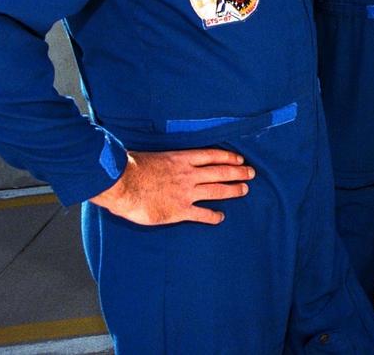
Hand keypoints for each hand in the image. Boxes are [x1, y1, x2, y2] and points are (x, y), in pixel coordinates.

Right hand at [88, 148, 253, 225]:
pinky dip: (213, 216)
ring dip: (233, 190)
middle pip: (220, 172)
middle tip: (250, 173)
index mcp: (182, 158)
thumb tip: (160, 162)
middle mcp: (189, 174)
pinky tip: (220, 217)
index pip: (212, 155)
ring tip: (244, 190)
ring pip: (217, 190)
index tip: (239, 159)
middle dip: (238, 172)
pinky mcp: (179, 210)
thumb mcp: (150, 155)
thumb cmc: (131, 167)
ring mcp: (186, 192)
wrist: (123, 184)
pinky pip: (202, 214)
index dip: (228, 157)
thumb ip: (163, 161)